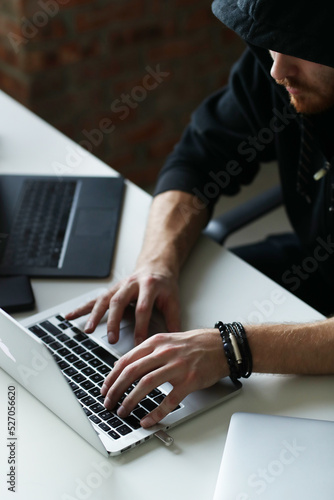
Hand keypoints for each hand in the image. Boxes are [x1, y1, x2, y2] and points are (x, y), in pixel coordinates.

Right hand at [65, 266, 180, 345]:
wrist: (156, 266)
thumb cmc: (164, 284)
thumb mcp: (173, 300)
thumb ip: (173, 320)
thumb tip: (174, 341)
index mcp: (149, 285)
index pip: (143, 308)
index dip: (141, 327)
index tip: (139, 344)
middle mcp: (131, 284)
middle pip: (119, 302)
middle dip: (114, 321)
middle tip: (112, 339)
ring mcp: (119, 286)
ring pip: (104, 300)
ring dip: (94, 316)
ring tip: (87, 330)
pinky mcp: (111, 290)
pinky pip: (95, 299)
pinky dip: (82, 308)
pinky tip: (69, 316)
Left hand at [101, 328, 227, 427]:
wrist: (221, 346)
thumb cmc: (195, 344)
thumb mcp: (167, 341)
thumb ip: (148, 352)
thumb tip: (126, 367)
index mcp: (156, 342)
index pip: (126, 360)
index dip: (111, 376)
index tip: (104, 388)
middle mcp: (164, 353)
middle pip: (132, 372)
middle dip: (116, 390)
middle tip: (108, 403)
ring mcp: (177, 367)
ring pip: (146, 384)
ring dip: (130, 400)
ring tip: (123, 411)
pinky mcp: (189, 381)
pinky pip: (169, 400)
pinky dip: (156, 413)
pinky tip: (147, 420)